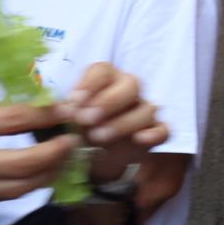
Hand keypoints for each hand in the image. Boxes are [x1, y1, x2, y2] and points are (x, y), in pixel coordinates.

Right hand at [0, 102, 79, 207]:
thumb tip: (25, 113)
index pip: (12, 121)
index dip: (45, 114)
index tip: (65, 109)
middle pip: (25, 163)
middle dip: (57, 152)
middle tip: (74, 139)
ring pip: (23, 187)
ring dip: (50, 173)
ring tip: (64, 158)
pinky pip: (7, 195)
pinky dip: (29, 183)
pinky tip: (39, 172)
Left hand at [59, 62, 167, 179]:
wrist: (94, 154)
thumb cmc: (78, 127)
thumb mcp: (65, 118)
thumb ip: (63, 111)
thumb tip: (59, 109)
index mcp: (104, 78)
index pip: (102, 70)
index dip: (89, 84)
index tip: (73, 101)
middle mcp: (127, 89)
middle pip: (131, 84)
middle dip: (108, 102)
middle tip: (86, 120)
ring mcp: (144, 109)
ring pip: (146, 109)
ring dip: (123, 123)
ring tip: (97, 137)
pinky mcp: (155, 132)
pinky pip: (164, 129)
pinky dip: (155, 133)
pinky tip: (140, 140)